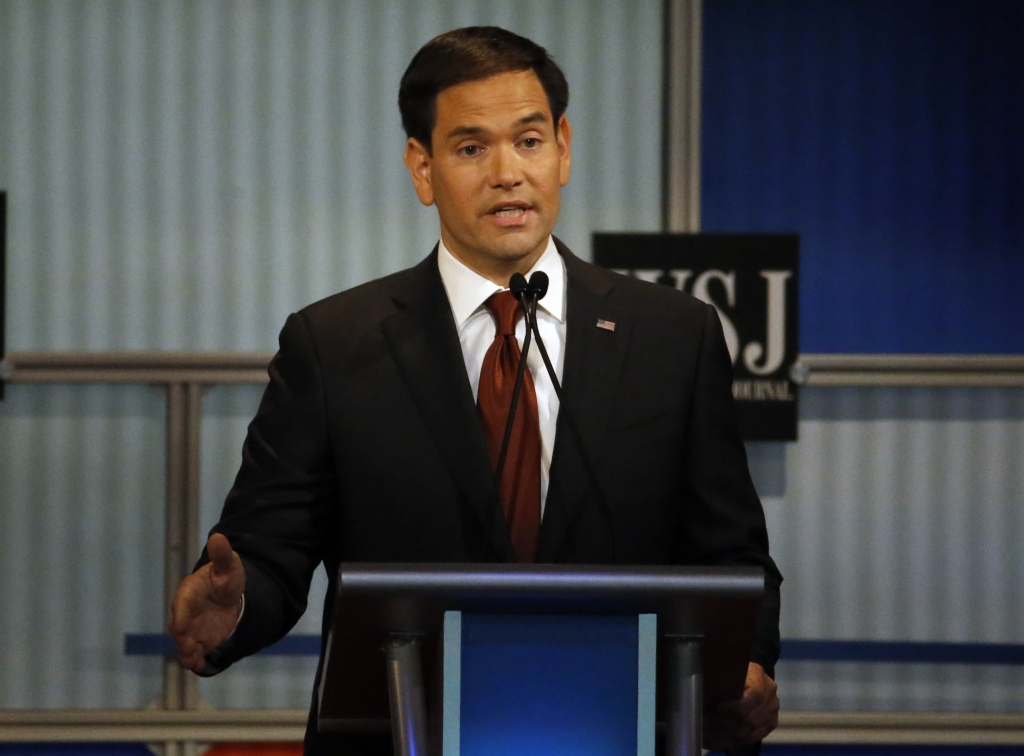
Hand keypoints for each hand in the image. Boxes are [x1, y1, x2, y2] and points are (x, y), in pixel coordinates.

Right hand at [168, 533, 245, 671]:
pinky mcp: (199, 641)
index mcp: (190, 591)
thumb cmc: (226, 577)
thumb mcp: (229, 565)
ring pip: (184, 642)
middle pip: (179, 626)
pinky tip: (199, 665)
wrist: (230, 596)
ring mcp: (191, 628)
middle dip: (182, 637)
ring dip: (187, 652)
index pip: (182, 602)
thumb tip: (218, 536)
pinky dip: (195, 659)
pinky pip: (194, 652)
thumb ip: (222, 555)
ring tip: (193, 660)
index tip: (180, 626)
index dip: (181, 614)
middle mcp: (186, 612)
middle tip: (187, 647)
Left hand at [704, 662, 779, 748]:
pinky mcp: (768, 726)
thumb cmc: (735, 670)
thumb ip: (722, 674)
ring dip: (723, 735)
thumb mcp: (729, 666)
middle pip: (749, 719)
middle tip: (704, 723)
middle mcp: (771, 699)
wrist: (751, 676)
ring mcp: (772, 715)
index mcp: (761, 679)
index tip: (717, 708)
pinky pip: (749, 739)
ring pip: (747, 732)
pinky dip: (729, 741)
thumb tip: (702, 684)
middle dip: (724, 724)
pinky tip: (712, 740)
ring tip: (704, 733)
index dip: (736, 707)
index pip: (754, 698)